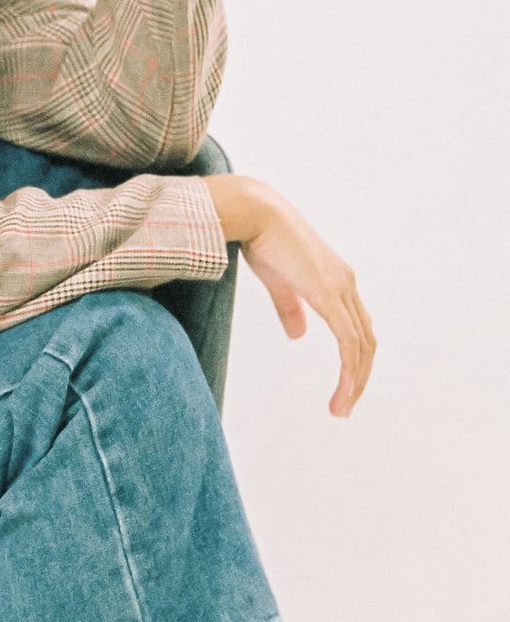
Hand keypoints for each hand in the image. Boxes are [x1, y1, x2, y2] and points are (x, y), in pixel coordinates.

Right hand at [228, 181, 377, 416]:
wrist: (255, 212)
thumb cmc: (262, 239)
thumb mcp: (279, 282)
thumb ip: (291, 308)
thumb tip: (298, 336)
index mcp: (336, 282)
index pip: (356, 329)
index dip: (353, 361)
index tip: (341, 388)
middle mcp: (346, 285)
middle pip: (366, 342)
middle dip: (358, 378)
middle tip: (343, 408)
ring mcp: (341, 289)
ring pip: (361, 346)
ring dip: (354, 381)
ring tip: (341, 409)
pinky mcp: (329, 294)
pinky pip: (348, 340)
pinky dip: (349, 369)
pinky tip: (343, 390)